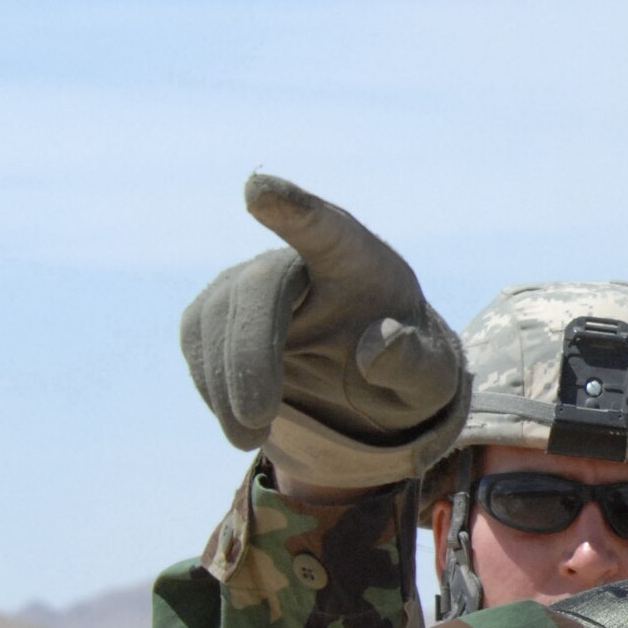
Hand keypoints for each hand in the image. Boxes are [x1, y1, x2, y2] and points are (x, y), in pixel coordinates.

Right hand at [180, 174, 468, 487]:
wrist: (367, 376)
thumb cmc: (404, 363)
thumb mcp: (428, 376)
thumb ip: (413, 363)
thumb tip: (379, 345)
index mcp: (356, 258)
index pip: (323, 226)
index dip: (293, 208)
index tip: (259, 191)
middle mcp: (296, 258)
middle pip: (257, 289)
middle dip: (250, 355)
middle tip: (256, 421)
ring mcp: (250, 281)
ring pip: (216, 319)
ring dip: (225, 383)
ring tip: (248, 436)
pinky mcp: (218, 311)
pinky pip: (198, 341)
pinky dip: (212, 384)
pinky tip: (238, 415)